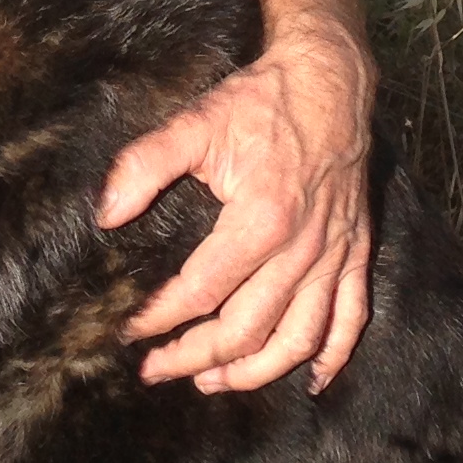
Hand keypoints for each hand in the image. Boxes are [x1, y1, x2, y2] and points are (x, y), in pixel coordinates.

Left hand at [97, 19, 375, 393]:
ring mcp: (334, 254)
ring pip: (299, 338)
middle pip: (248, 329)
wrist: (330, 78)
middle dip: (196, 357)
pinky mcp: (356, 251)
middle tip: (157, 370)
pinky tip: (312, 384)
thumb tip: (106, 213)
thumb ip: (146, 164)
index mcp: (262, 219)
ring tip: (213, 382)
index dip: (162, 317)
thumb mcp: (196, 122)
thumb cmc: (261, 100)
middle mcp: (303, 248)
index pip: (203, 290)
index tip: (130, 330)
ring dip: (256, 371)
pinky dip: (333, 358)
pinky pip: (351, 319)